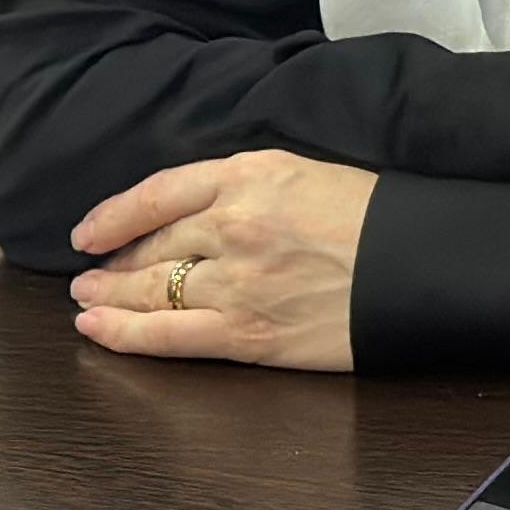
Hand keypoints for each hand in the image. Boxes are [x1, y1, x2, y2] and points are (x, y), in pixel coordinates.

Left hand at [68, 150, 374, 370]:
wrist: (422, 265)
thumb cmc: (377, 216)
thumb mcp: (309, 172)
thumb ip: (249, 186)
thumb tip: (200, 212)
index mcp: (251, 175)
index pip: (159, 192)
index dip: (115, 213)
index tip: (91, 228)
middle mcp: (232, 225)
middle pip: (152, 245)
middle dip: (112, 260)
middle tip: (88, 270)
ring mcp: (235, 283)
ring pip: (151, 290)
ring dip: (109, 296)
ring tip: (86, 299)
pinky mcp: (245, 334)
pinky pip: (167, 337)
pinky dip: (123, 333)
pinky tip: (96, 329)